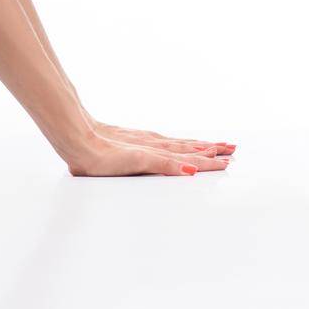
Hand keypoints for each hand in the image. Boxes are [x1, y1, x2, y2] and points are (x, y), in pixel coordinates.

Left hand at [89, 117, 234, 158]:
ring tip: (214, 145)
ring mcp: (145, 141)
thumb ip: (165, 164)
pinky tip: (180, 144)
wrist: (77, 139)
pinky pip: (165, 141)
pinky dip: (179, 143)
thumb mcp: (138, 162)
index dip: (209, 160)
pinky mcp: (134, 140)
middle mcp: (154, 145)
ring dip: (198, 145)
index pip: (190, 157)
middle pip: (188, 148)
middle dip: (210, 150)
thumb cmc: (102, 156)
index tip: (228, 161)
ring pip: (178, 143)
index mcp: (157, 152)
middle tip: (231, 150)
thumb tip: (191, 168)